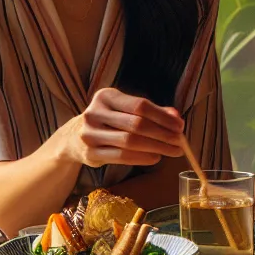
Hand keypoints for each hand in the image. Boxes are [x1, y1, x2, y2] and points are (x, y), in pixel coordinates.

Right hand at [65, 87, 184, 166]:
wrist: (75, 137)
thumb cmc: (110, 120)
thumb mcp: (127, 110)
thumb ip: (153, 112)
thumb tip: (177, 117)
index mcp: (106, 96)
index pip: (140, 105)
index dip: (163, 117)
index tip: (180, 126)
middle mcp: (94, 113)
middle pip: (136, 124)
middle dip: (163, 134)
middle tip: (179, 141)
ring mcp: (90, 134)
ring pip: (130, 142)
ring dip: (156, 147)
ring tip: (172, 151)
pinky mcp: (90, 153)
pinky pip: (122, 157)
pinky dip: (142, 158)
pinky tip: (156, 157)